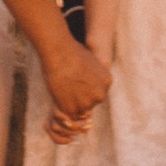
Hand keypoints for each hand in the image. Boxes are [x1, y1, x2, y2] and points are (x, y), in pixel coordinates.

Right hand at [41, 25, 109, 139]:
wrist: (59, 53)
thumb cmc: (71, 52)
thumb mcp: (90, 61)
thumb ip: (93, 75)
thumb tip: (88, 80)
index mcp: (107, 81)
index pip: (97, 92)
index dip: (85, 89)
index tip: (76, 82)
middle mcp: (100, 95)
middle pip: (89, 103)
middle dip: (79, 97)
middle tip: (68, 86)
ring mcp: (87, 104)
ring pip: (78, 109)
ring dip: (70, 102)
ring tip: (63, 87)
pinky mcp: (73, 109)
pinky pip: (67, 113)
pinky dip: (62, 106)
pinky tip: (58, 93)